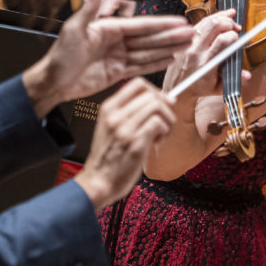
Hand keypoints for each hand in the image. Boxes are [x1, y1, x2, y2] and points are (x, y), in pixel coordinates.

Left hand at [23, 0, 193, 115]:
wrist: (53, 82)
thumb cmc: (59, 56)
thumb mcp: (74, 29)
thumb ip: (90, 9)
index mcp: (108, 28)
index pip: (141, 25)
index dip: (161, 24)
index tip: (178, 21)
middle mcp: (116, 41)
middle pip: (150, 38)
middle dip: (171, 36)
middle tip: (191, 34)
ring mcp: (118, 57)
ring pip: (149, 52)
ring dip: (168, 48)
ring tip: (187, 46)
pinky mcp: (117, 73)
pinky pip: (141, 67)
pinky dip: (156, 63)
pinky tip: (170, 59)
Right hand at [73, 78, 174, 209]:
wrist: (98, 181)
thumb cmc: (109, 157)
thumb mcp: (111, 127)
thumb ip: (129, 112)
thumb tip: (160, 99)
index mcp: (108, 108)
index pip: (138, 83)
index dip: (156, 91)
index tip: (164, 103)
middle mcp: (115, 115)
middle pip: (151, 95)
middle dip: (165, 108)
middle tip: (165, 123)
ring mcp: (124, 128)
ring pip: (157, 107)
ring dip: (167, 120)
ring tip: (161, 134)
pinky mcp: (135, 143)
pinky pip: (158, 123)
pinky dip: (165, 132)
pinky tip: (156, 142)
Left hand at [161, 10, 242, 105]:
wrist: (176, 88)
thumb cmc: (198, 88)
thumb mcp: (218, 88)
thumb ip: (233, 80)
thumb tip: (247, 75)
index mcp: (207, 64)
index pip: (223, 41)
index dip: (234, 36)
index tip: (238, 40)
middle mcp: (196, 51)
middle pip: (214, 25)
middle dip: (229, 23)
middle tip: (236, 28)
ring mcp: (189, 44)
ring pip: (206, 21)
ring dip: (221, 18)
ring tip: (230, 21)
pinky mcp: (184, 40)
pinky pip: (199, 23)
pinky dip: (211, 18)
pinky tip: (221, 17)